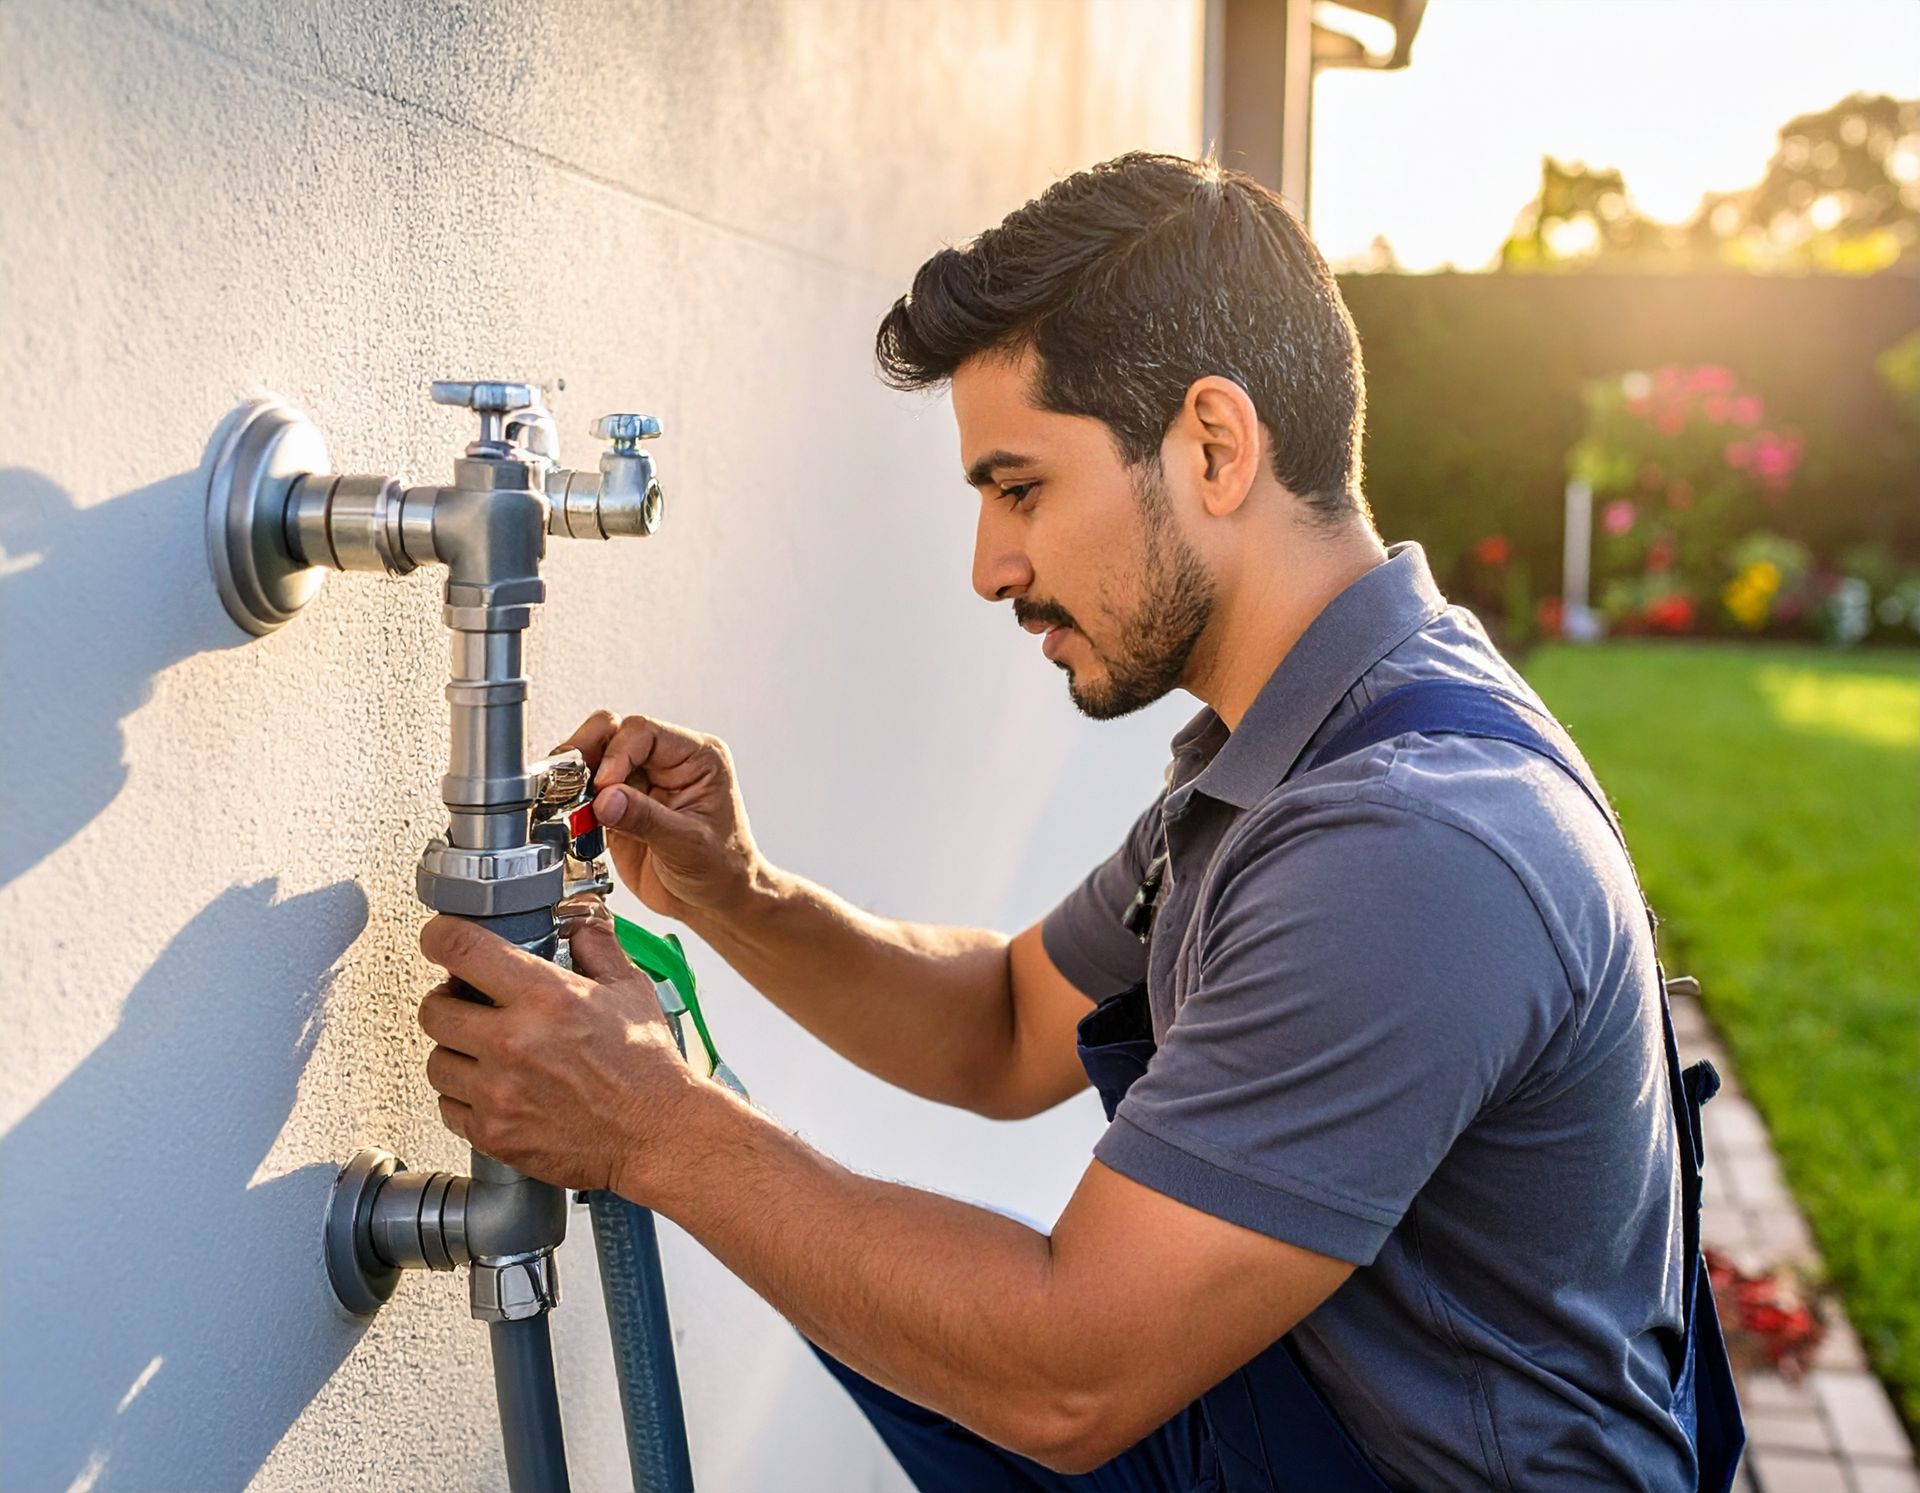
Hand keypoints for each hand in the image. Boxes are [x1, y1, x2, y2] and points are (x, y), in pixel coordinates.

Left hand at [417, 912, 704, 1200]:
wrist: (657, 1134)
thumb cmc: (647, 1067)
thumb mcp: (630, 990)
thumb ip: (596, 947)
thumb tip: (579, 920)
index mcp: (546, 998)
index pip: (461, 949)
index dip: (440, 936)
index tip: (440, 939)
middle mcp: (513, 1043)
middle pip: (433, 1009)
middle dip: (447, 999)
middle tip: (467, 1001)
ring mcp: (498, 1093)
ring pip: (436, 1061)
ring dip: (455, 1051)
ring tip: (484, 1050)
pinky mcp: (494, 1134)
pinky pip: (449, 1107)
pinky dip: (463, 1097)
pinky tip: (494, 1088)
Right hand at [554, 711, 768, 924]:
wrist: (714, 902)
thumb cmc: (722, 868)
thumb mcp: (688, 844)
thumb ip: (646, 819)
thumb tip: (606, 798)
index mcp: (696, 757)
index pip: (643, 733)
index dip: (616, 754)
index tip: (603, 785)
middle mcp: (666, 764)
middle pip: (612, 734)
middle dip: (586, 753)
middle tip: (571, 782)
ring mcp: (640, 784)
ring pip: (593, 760)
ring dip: (575, 778)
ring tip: (570, 802)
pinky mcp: (619, 808)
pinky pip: (586, 793)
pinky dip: (573, 802)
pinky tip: (575, 819)